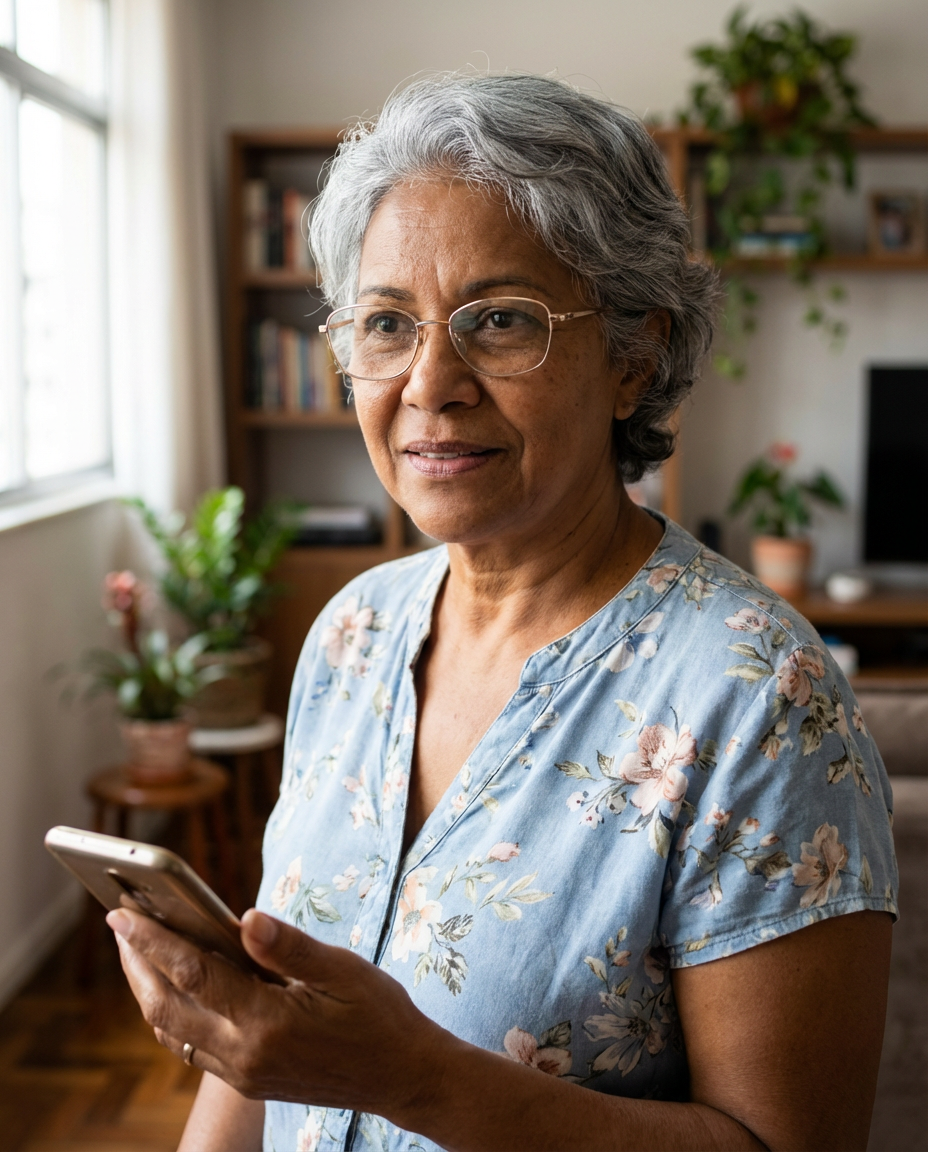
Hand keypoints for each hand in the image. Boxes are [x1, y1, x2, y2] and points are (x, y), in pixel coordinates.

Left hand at [107, 906, 442, 1115]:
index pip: (193, 975)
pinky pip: (191, 1046)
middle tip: (119, 923)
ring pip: (172, 1032)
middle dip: (136, 964)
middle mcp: (244, 1056)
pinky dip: (172, 1013)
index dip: (153, 941)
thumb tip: (245, 917)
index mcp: (267, 1023)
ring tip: (138, 949)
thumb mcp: (343, 970)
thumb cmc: (379, 1015)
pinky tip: (175, 984)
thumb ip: (289, 946)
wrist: (402, 1076)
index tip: (122, 913)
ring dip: (148, 990)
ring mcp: (242, 1074)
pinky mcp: (246, 1081)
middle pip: (165, 1009)